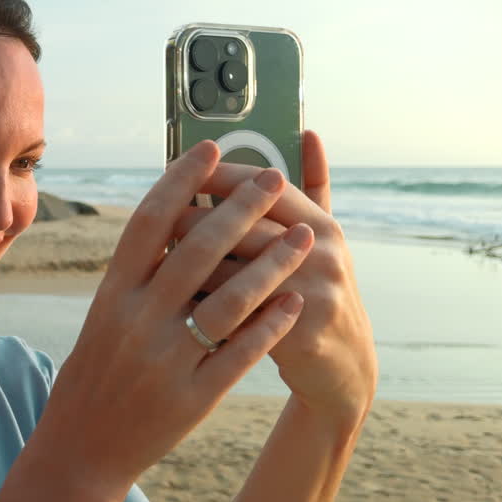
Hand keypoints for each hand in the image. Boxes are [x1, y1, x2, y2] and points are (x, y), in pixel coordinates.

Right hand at [34, 140, 313, 490]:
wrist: (81, 449)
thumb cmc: (97, 372)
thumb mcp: (105, 317)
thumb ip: (139, 275)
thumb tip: (180, 219)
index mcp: (111, 294)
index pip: (150, 223)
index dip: (181, 181)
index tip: (212, 148)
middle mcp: (136, 321)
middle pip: (197, 251)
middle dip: (241, 207)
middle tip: (273, 177)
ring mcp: (165, 360)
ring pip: (229, 300)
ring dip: (272, 262)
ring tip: (305, 235)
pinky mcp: (194, 397)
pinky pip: (241, 353)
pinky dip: (271, 324)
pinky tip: (296, 299)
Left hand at [183, 131, 376, 427]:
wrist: (342, 368)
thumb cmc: (316, 292)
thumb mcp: (321, 240)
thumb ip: (312, 187)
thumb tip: (306, 133)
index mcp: (322, 224)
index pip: (266, 184)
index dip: (222, 174)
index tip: (185, 168)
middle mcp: (323, 253)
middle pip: (246, 224)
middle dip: (196, 217)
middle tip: (161, 215)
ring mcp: (314, 294)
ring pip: (235, 269)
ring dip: (191, 262)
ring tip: (158, 256)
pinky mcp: (299, 335)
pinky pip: (238, 316)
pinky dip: (204, 305)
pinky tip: (174, 301)